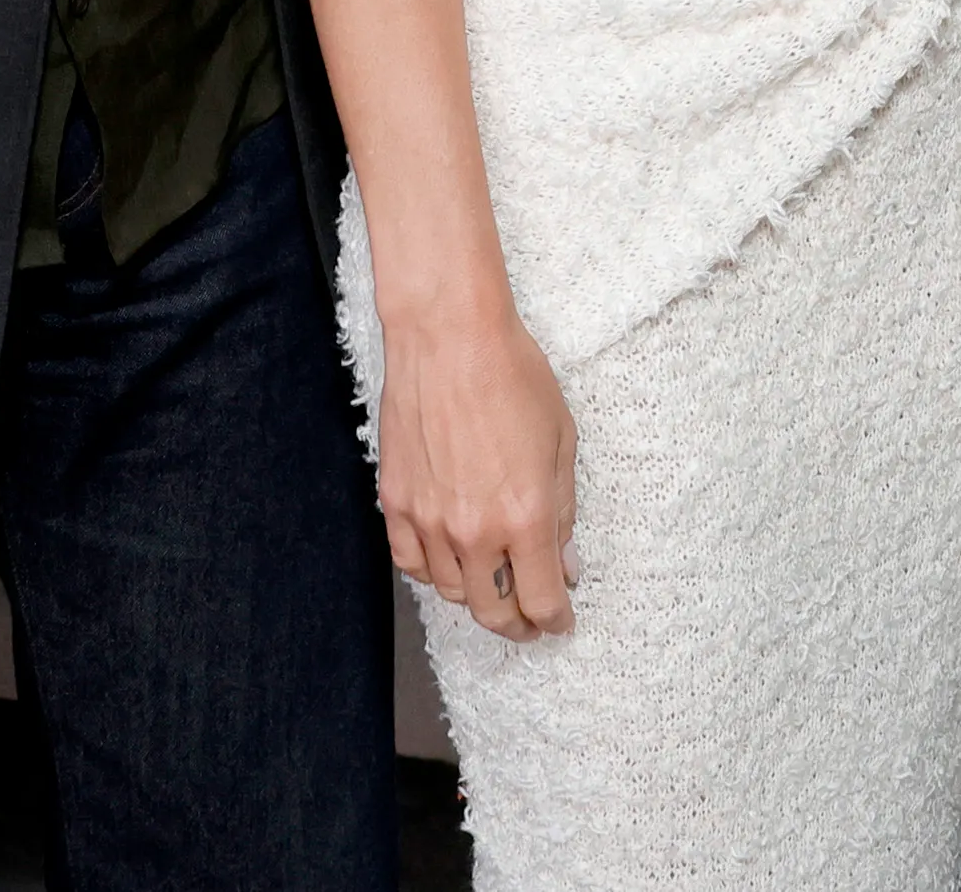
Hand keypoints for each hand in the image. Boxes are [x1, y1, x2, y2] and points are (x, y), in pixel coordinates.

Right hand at [378, 297, 575, 638]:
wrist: (449, 336)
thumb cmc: (513, 375)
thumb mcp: (562, 441)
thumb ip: (562, 511)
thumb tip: (564, 562)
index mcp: (525, 516)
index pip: (541, 599)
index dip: (555, 619)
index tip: (561, 621)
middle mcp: (474, 530)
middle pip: (493, 610)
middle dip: (518, 624)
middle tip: (530, 620)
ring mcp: (429, 520)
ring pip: (451, 592)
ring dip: (477, 598)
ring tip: (494, 587)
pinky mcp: (395, 502)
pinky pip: (411, 563)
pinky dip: (432, 574)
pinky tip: (450, 564)